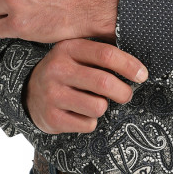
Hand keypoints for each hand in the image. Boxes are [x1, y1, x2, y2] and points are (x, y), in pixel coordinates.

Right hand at [24, 38, 148, 133]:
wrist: (29, 93)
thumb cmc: (66, 72)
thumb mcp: (77, 55)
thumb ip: (102, 55)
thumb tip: (139, 67)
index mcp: (68, 49)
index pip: (106, 54)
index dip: (129, 66)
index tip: (142, 75)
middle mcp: (57, 70)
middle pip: (104, 82)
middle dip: (124, 92)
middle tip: (126, 95)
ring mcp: (52, 95)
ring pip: (98, 107)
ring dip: (104, 107)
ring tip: (95, 103)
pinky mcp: (51, 118)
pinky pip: (88, 124)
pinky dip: (90, 122)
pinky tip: (80, 114)